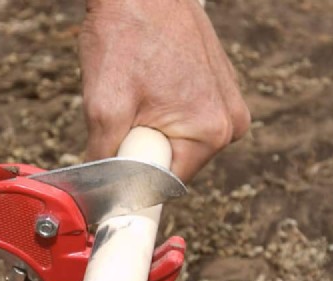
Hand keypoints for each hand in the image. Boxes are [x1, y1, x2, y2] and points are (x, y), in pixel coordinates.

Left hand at [79, 0, 250, 180]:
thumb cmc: (126, 33)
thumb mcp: (104, 106)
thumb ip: (106, 159)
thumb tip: (101, 195)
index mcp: (212, 132)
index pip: (166, 185)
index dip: (133, 182)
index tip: (113, 169)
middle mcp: (231, 122)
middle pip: (173, 163)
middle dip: (141, 149)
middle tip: (122, 114)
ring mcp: (228, 103)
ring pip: (176, 141)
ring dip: (149, 129)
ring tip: (136, 92)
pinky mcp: (220, 88)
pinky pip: (185, 118)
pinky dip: (161, 110)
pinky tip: (149, 83)